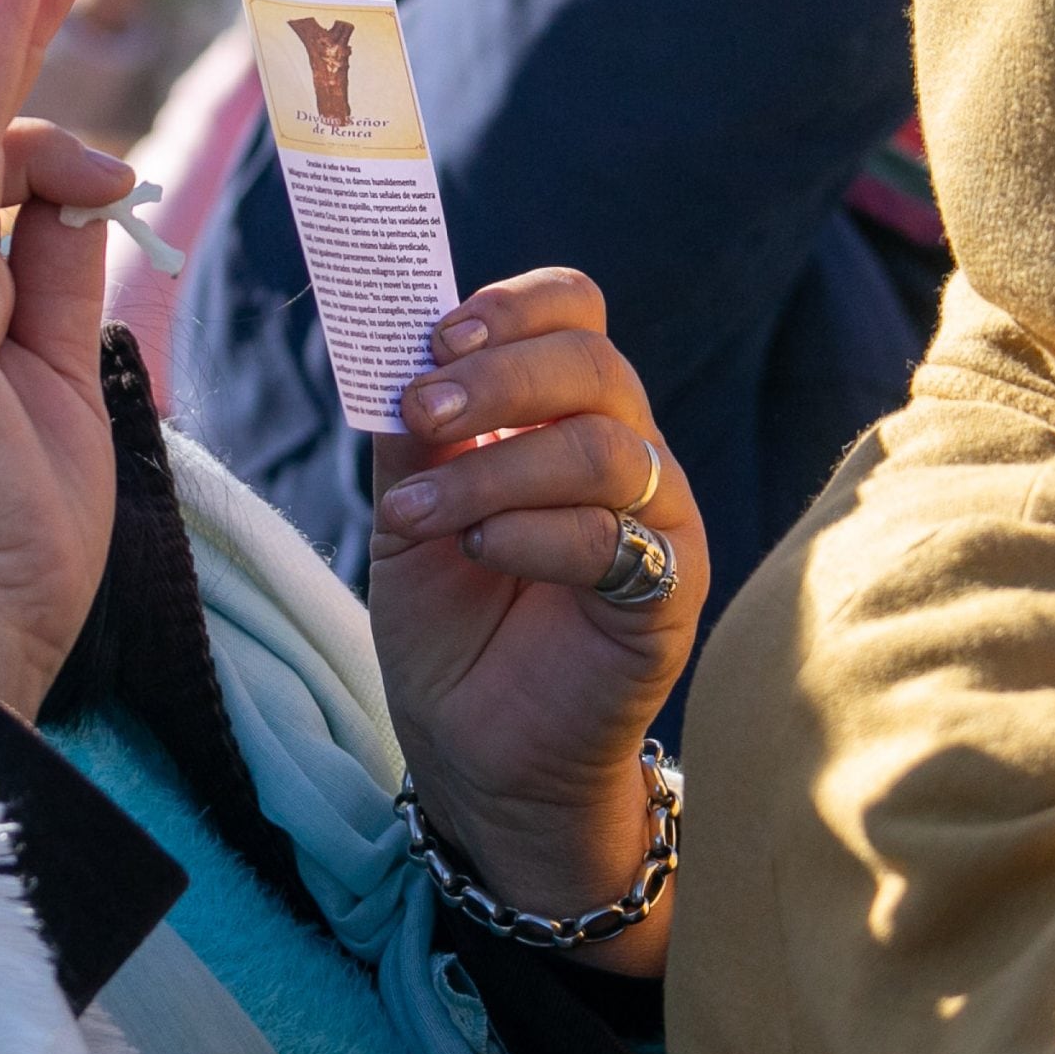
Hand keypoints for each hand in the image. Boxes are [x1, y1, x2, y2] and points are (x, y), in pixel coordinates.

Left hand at [367, 268, 707, 975]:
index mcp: (563, 413)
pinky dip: (532, 534)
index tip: (435, 337)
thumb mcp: (407, 512)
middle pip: (595, 364)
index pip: (576, 313)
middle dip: (496, 377)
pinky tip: (478, 551)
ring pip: (603, 449)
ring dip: (493, 470)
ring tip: (417, 513)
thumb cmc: (449, 621)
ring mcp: (658, 523)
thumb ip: (409, 438)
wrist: (473, 744)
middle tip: (419, 413)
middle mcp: (626, 453)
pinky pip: (615, 540)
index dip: (512, 308)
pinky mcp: (669, 596)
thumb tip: (385, 352)